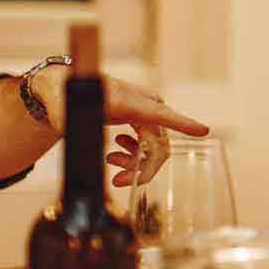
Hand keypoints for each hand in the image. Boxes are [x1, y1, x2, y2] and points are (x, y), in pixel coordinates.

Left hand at [31, 65, 209, 186]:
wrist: (68, 86)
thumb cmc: (67, 98)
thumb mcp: (66, 116)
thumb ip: (80, 131)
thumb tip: (98, 151)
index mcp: (130, 101)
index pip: (161, 114)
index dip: (183, 124)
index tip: (203, 131)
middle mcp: (146, 104)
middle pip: (159, 144)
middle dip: (143, 168)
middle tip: (118, 182)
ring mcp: (148, 110)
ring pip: (156, 147)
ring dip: (136, 163)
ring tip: (111, 161)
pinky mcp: (145, 116)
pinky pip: (151, 143)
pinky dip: (136, 155)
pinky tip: (117, 151)